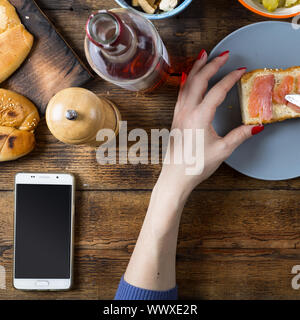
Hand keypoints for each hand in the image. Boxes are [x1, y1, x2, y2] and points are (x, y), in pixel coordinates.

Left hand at [157, 50, 263, 200]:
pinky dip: (186, 81)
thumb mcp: (223, 150)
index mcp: (200, 117)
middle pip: (199, 80)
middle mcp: (187, 111)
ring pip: (187, 84)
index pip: (217, 90)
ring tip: (203, 55)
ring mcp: (179, 114)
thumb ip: (240, 135)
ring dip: (196, 68)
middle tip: (224, 54)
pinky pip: (180, 93)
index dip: (230, 78)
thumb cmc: (196, 165)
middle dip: (212, 64)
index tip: (240, 70)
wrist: (175, 176)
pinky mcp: (175, 118)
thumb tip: (256, 126)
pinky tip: (187, 77)